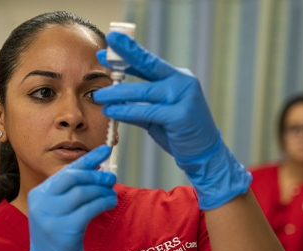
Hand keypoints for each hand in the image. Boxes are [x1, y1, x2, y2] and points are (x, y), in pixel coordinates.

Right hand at [22, 146, 117, 250]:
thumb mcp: (57, 211)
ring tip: (112, 194)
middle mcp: (41, 202)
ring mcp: (51, 216)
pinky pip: (89, 209)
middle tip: (111, 178)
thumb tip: (96, 171)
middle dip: (96, 175)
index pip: (66, 171)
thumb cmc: (56, 238)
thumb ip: (70, 192)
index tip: (106, 149)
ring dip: (102, 191)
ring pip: (84, 193)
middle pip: (74, 178)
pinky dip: (103, 203)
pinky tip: (110, 203)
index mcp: (39, 194)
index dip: (88, 159)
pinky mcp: (64, 230)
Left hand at [93, 32, 250, 209]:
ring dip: (117, 94)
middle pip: (147, 66)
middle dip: (123, 58)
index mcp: (177, 78)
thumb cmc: (179, 133)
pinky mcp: (181, 115)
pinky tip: (112, 111)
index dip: (128, 53)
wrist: (203, 153)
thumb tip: (112, 101)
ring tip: (99, 95)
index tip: (110, 44)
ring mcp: (183, 97)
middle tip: (102, 54)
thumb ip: (138, 106)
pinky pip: (146, 111)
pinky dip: (127, 112)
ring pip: (143, 92)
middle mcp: (182, 82)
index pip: (149, 63)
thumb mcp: (156, 116)